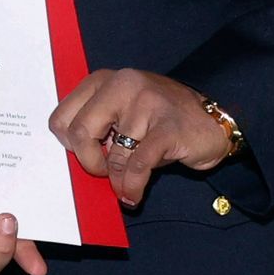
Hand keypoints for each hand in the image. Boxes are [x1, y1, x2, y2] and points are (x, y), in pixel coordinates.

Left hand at [48, 69, 230, 208]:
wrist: (211, 120)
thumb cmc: (160, 119)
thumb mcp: (122, 111)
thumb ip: (97, 124)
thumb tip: (74, 158)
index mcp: (104, 80)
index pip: (62, 117)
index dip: (69, 144)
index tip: (86, 154)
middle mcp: (123, 85)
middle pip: (79, 132)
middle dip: (88, 161)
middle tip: (103, 172)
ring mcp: (147, 103)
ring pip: (114, 154)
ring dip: (117, 180)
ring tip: (124, 188)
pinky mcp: (169, 128)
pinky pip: (138, 165)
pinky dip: (133, 186)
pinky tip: (134, 194)